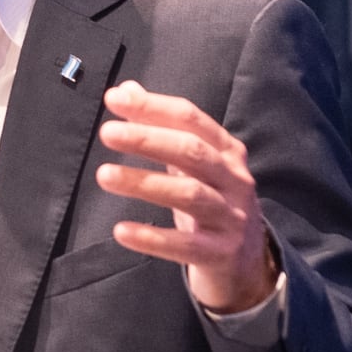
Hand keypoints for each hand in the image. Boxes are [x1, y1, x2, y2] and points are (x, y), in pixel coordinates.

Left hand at [94, 80, 276, 313]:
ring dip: (145, 183)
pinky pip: (185, 246)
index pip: (191, 119)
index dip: (153, 107)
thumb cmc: (212, 201)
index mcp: (227, 150)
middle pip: (192, 152)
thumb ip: (161, 126)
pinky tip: (120, 231)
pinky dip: (152, 238)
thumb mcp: (192, 163)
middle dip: (148, 139)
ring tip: (104, 175)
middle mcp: (234, 179)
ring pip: (190, 195)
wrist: (247, 262)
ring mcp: (231, 217)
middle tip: (107, 133)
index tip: (113, 99)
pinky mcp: (221, 253)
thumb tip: (126, 89)